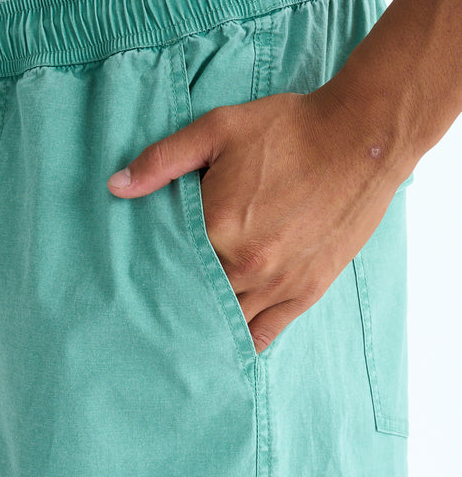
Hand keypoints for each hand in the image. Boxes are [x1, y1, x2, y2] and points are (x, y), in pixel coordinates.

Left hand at [107, 87, 409, 352]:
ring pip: (228, 324)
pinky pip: (267, 333)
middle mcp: (245, 266)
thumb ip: (163, 161)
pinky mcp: (306, 290)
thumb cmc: (287, 130)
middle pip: (194, 302)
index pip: (166, 268)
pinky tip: (224, 347)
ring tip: (179, 339)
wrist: (360, 139)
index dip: (148, 277)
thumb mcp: (217, 130)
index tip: (131, 289)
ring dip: (204, 329)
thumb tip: (116, 186)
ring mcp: (279, 283)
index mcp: (217, 229)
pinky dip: (243, 342)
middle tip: (148, 320)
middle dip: (172, 307)